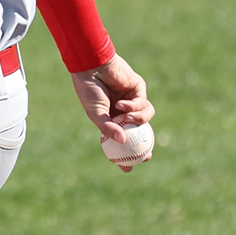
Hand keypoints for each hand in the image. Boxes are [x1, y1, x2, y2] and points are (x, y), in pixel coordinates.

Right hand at [71, 54, 153, 171]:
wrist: (92, 67)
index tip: (128, 167)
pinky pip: (143, 104)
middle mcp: (124, 111)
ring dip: (138, 121)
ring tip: (125, 117)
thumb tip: (123, 142)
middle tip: (146, 155)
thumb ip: (108, 128)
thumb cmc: (89, 90)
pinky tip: (121, 104)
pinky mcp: (139, 89)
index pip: (122, 139)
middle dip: (145, 145)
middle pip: (140, 131)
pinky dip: (134, 107)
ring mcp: (133, 100)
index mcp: (111, 118)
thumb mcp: (96, 114)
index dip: (126, 154)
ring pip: (146, 118)